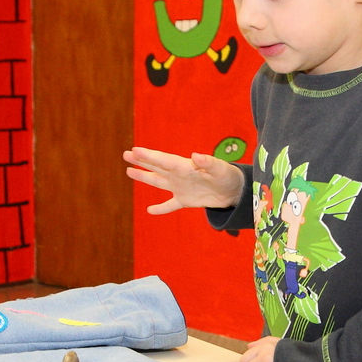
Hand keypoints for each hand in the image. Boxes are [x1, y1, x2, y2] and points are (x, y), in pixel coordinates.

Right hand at [123, 146, 244, 214]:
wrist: (234, 191)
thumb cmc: (228, 176)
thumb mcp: (220, 169)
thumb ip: (208, 162)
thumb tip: (195, 155)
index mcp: (185, 166)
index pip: (163, 160)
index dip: (149, 156)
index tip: (135, 150)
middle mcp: (179, 175)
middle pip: (156, 167)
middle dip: (142, 161)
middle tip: (126, 154)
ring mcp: (180, 188)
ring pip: (158, 182)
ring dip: (144, 177)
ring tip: (128, 171)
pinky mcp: (185, 200)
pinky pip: (170, 205)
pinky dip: (161, 208)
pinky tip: (150, 211)